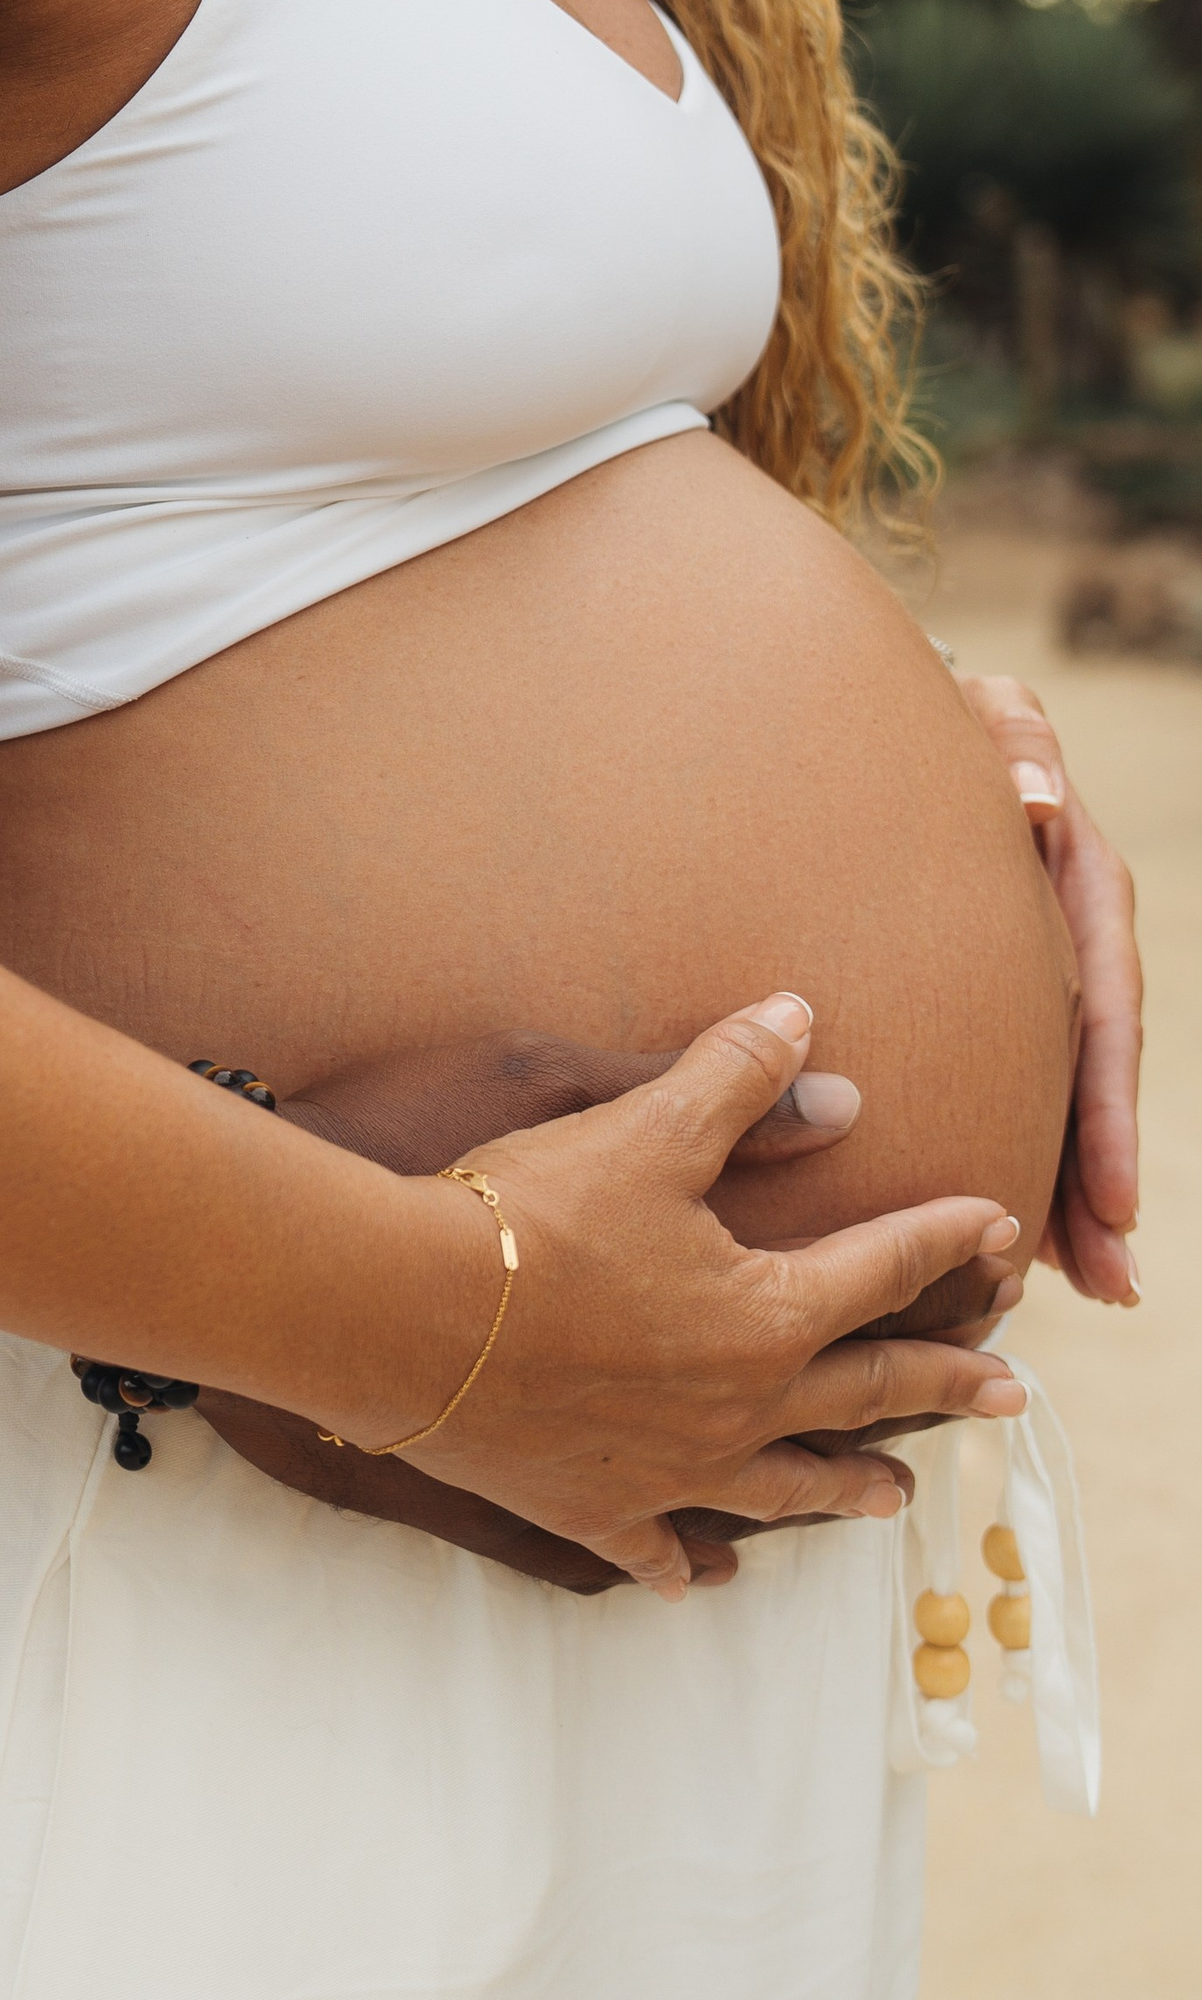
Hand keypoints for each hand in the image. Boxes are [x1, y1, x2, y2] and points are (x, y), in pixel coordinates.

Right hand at [307, 995, 1026, 1597]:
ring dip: (848, 1487)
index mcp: (770, 1313)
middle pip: (869, 1394)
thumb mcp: (641, 1123)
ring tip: (894, 1497)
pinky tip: (700, 1574)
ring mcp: (671, 1469)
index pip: (886, 1270)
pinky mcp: (592, 1505)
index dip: (947, 1243)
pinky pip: (656, 1546)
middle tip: (1010, 1393)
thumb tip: (804, 1019)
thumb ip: (734, 1077)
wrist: (401, 1315)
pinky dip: (686, 1560)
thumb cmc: (525, 1217)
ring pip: (787, 1485)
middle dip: (946, 1385)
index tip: (999, 1231)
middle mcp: (742, 1406)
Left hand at [956, 670, 1140, 1304]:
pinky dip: (1035, 1151)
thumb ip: (1015, 742)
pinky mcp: (1001, 989)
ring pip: (1063, 1089)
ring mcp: (1042, 966)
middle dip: (1100, 1178)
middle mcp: (1075, 936)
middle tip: (1105, 1276)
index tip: (1108, 1200)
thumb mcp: (988, 718)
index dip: (1106, 1111)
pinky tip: (1034, 1236)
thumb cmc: (941, 724)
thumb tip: (1035, 796)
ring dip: (1077, 1189)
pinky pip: (1021, 1078)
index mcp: (1081, 883)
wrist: (891, 726)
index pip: (1103, 1010)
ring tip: (1087, 1282)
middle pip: (1095, 1073)